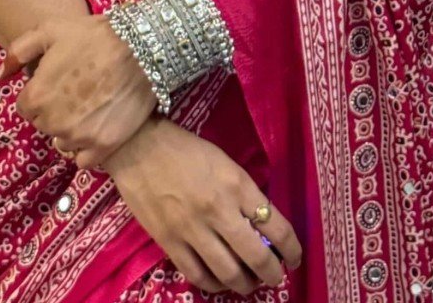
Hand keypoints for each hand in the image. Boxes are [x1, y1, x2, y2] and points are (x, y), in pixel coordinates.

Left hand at [0, 13, 158, 170]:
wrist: (141, 48)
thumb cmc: (93, 36)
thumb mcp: (50, 30)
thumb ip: (18, 52)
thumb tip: (0, 75)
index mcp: (37, 96)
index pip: (26, 107)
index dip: (41, 92)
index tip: (59, 81)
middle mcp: (53, 122)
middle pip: (44, 124)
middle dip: (54, 110)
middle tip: (77, 90)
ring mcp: (79, 137)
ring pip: (63, 142)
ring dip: (71, 129)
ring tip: (90, 106)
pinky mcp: (103, 147)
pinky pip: (84, 160)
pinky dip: (88, 149)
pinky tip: (99, 126)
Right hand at [101, 114, 303, 296]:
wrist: (138, 146)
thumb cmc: (184, 148)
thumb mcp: (224, 163)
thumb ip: (242, 192)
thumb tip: (259, 224)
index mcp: (236, 184)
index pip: (275, 224)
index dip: (291, 247)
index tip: (294, 257)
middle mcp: (219, 210)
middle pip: (256, 256)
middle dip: (272, 273)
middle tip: (276, 277)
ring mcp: (193, 229)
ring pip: (229, 273)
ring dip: (246, 284)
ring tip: (249, 283)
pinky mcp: (169, 242)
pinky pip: (198, 275)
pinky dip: (214, 285)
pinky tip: (220, 282)